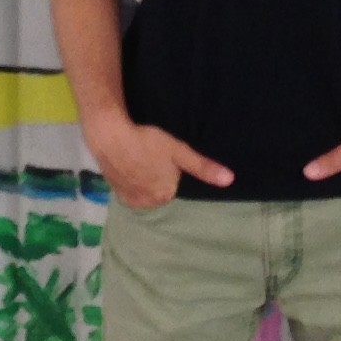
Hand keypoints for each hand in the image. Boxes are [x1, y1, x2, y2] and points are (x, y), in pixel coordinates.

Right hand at [86, 114, 230, 211]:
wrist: (110, 137)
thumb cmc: (147, 142)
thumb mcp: (179, 151)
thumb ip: (203, 167)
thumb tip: (230, 180)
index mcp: (166, 194)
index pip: (175, 185)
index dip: (170, 170)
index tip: (163, 158)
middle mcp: (149, 203)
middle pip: (160, 190)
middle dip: (158, 177)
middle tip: (150, 157)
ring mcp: (131, 200)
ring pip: (146, 191)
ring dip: (145, 181)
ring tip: (139, 161)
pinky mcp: (117, 194)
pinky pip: (132, 192)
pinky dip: (133, 183)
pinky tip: (130, 169)